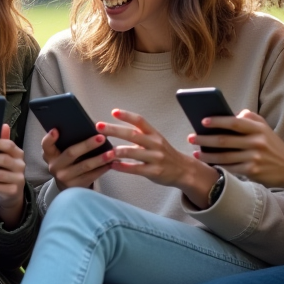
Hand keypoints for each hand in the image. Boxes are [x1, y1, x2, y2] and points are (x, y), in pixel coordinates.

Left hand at [0, 124, 27, 227]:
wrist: (11, 191)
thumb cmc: (2, 168)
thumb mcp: (2, 154)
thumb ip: (0, 141)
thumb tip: (2, 124)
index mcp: (17, 152)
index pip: (9, 145)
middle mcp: (21, 164)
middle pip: (3, 160)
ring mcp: (18, 178)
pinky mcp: (13, 191)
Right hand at [40, 128, 114, 189]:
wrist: (68, 184)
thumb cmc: (69, 161)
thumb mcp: (62, 152)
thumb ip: (69, 141)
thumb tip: (91, 128)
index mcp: (50, 154)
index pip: (46, 145)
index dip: (50, 138)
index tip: (56, 130)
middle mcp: (55, 166)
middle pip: (71, 153)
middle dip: (87, 145)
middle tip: (101, 137)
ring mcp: (64, 178)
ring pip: (84, 166)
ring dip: (100, 158)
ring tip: (112, 152)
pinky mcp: (75, 186)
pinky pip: (91, 176)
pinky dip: (102, 168)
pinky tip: (111, 162)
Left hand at [98, 109, 218, 207]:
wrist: (183, 170)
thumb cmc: (164, 154)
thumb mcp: (156, 140)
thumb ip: (140, 134)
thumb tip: (116, 127)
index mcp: (154, 134)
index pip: (140, 121)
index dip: (127, 115)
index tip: (113, 112)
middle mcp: (155, 143)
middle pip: (132, 134)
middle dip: (114, 130)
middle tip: (99, 126)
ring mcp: (155, 158)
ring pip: (133, 152)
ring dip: (117, 151)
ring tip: (104, 151)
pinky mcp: (154, 172)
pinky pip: (135, 169)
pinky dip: (122, 167)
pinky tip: (112, 165)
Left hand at [190, 110, 283, 202]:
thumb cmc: (273, 145)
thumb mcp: (265, 128)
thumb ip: (250, 117)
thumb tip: (230, 113)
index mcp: (258, 128)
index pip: (234, 123)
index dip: (217, 121)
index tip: (202, 121)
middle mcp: (257, 142)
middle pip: (224, 140)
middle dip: (204, 139)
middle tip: (191, 138)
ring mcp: (254, 158)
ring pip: (224, 156)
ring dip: (207, 155)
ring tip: (195, 152)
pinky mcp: (252, 171)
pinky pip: (230, 168)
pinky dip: (217, 165)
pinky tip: (208, 162)